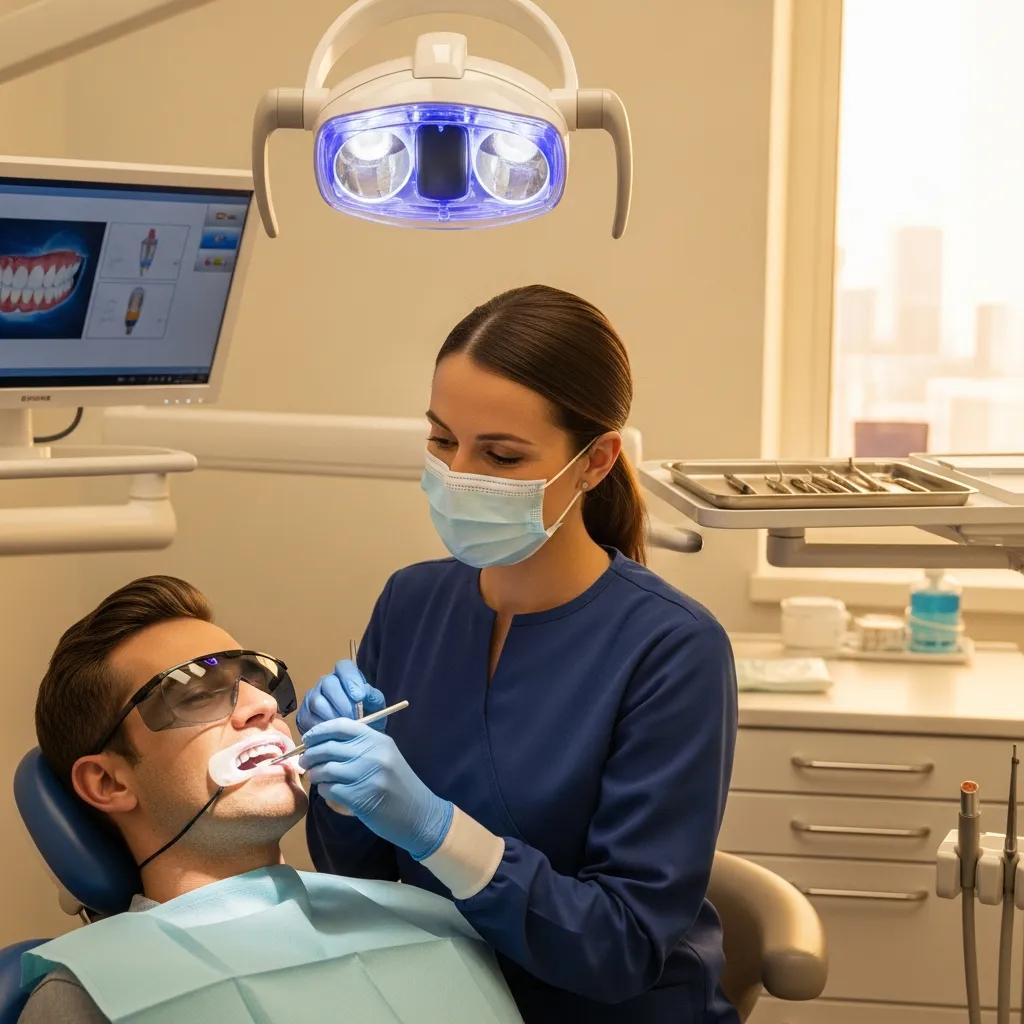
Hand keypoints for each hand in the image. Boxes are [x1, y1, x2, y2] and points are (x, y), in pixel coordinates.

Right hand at [296, 658, 386, 733]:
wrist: (353, 739)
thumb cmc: (366, 718)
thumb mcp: (375, 708)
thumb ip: (373, 697)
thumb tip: (365, 692)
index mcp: (345, 675)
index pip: (344, 666)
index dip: (350, 679)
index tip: (359, 697)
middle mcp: (326, 682)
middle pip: (328, 683)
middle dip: (342, 702)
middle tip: (354, 718)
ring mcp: (312, 697)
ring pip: (317, 702)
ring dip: (332, 716)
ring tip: (345, 728)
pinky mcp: (304, 714)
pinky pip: (309, 719)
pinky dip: (322, 728)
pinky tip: (333, 734)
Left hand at [300, 718, 452, 860]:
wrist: (420, 814)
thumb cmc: (399, 784)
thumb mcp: (385, 756)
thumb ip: (360, 746)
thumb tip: (322, 743)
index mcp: (378, 739)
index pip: (340, 726)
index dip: (319, 731)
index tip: (308, 739)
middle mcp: (373, 754)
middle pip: (328, 747)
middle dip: (310, 754)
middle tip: (305, 761)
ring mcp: (367, 776)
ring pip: (325, 769)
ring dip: (315, 773)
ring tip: (314, 776)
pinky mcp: (360, 798)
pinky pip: (329, 790)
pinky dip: (324, 790)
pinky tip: (328, 791)